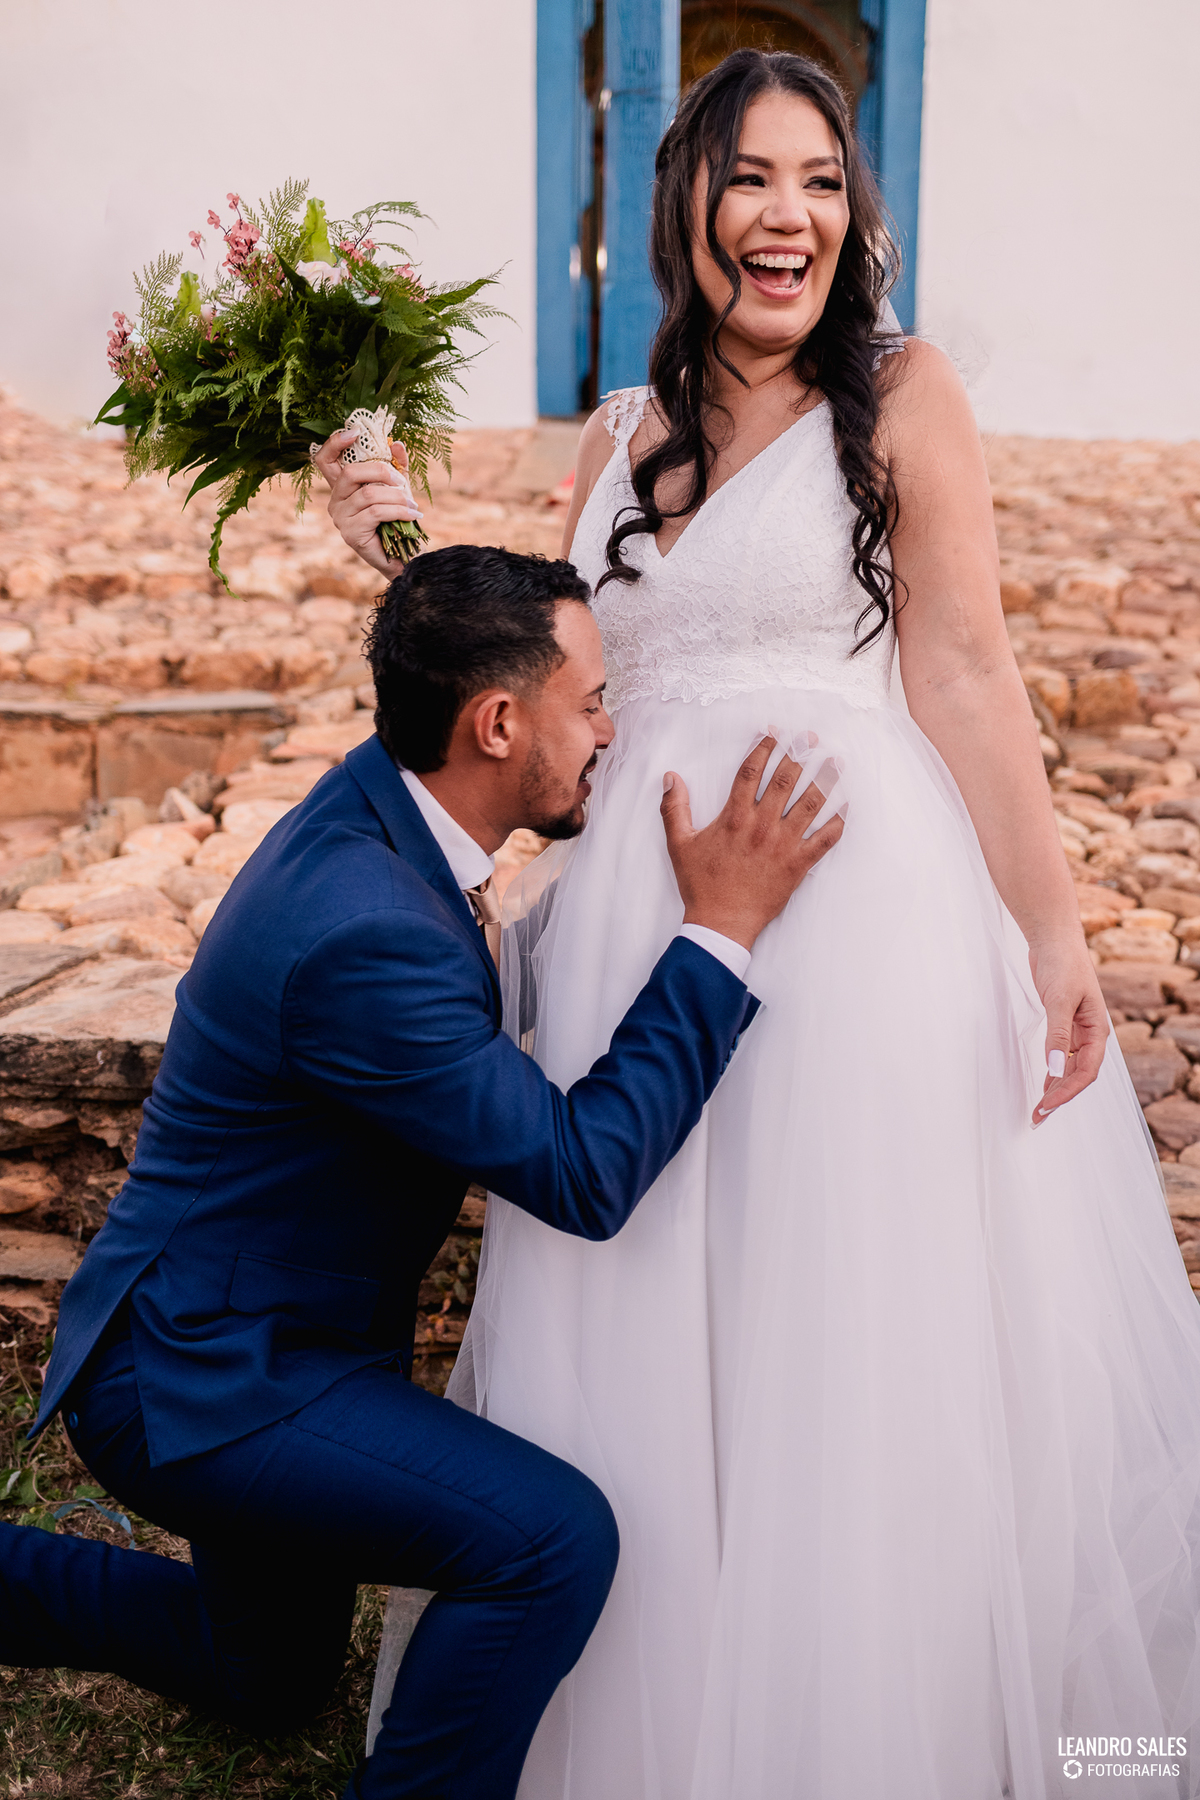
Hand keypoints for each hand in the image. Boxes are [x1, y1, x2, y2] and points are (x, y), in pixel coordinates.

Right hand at [310, 429, 423, 578]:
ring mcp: (340, 518)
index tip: (355, 432)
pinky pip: (376, 512)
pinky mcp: (350, 533)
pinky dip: (399, 511)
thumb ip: (397, 465)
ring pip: (369, 495)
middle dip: (381, 471)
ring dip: (396, 497)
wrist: (403, 557)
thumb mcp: (399, 489)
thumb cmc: (397, 521)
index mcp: (342, 487)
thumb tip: (397, 443)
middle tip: (402, 482)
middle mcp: (335, 501)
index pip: (324, 460)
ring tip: (413, 506)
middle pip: (351, 473)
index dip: (334, 443)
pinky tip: (413, 515)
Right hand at [660, 736, 843, 951]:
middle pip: (785, 780)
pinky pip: (825, 839)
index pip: (751, 771)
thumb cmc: (700, 884)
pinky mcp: (798, 864)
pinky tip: (847, 805)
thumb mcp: (679, 844)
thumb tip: (670, 777)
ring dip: (825, 779)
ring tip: (836, 761)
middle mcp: (761, 825)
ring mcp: (783, 844)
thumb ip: (674, 808)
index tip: (774, 733)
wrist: (721, 922)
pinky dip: (839, 821)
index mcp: (734, 817)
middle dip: (800, 754)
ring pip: (810, 803)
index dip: (763, 748)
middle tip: (811, 737)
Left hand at [1029, 937, 1109, 1127]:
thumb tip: (1056, 1068)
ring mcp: (1077, 1030)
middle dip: (1060, 1097)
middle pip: (1079, 1075)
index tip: (1047, 1106)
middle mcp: (1091, 1034)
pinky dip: (1054, 1072)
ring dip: (1056, 1088)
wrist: (1054, 939)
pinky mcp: (1064, 1024)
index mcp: (1097, 1030)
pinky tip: (1045, 1084)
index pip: (1087, 1072)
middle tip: (1038, 1116)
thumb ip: (1057, 1035)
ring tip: (1040, 1108)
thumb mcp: (1059, 1000)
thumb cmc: (1062, 965)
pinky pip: (1062, 1055)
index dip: (1068, 1092)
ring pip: (1070, 1068)